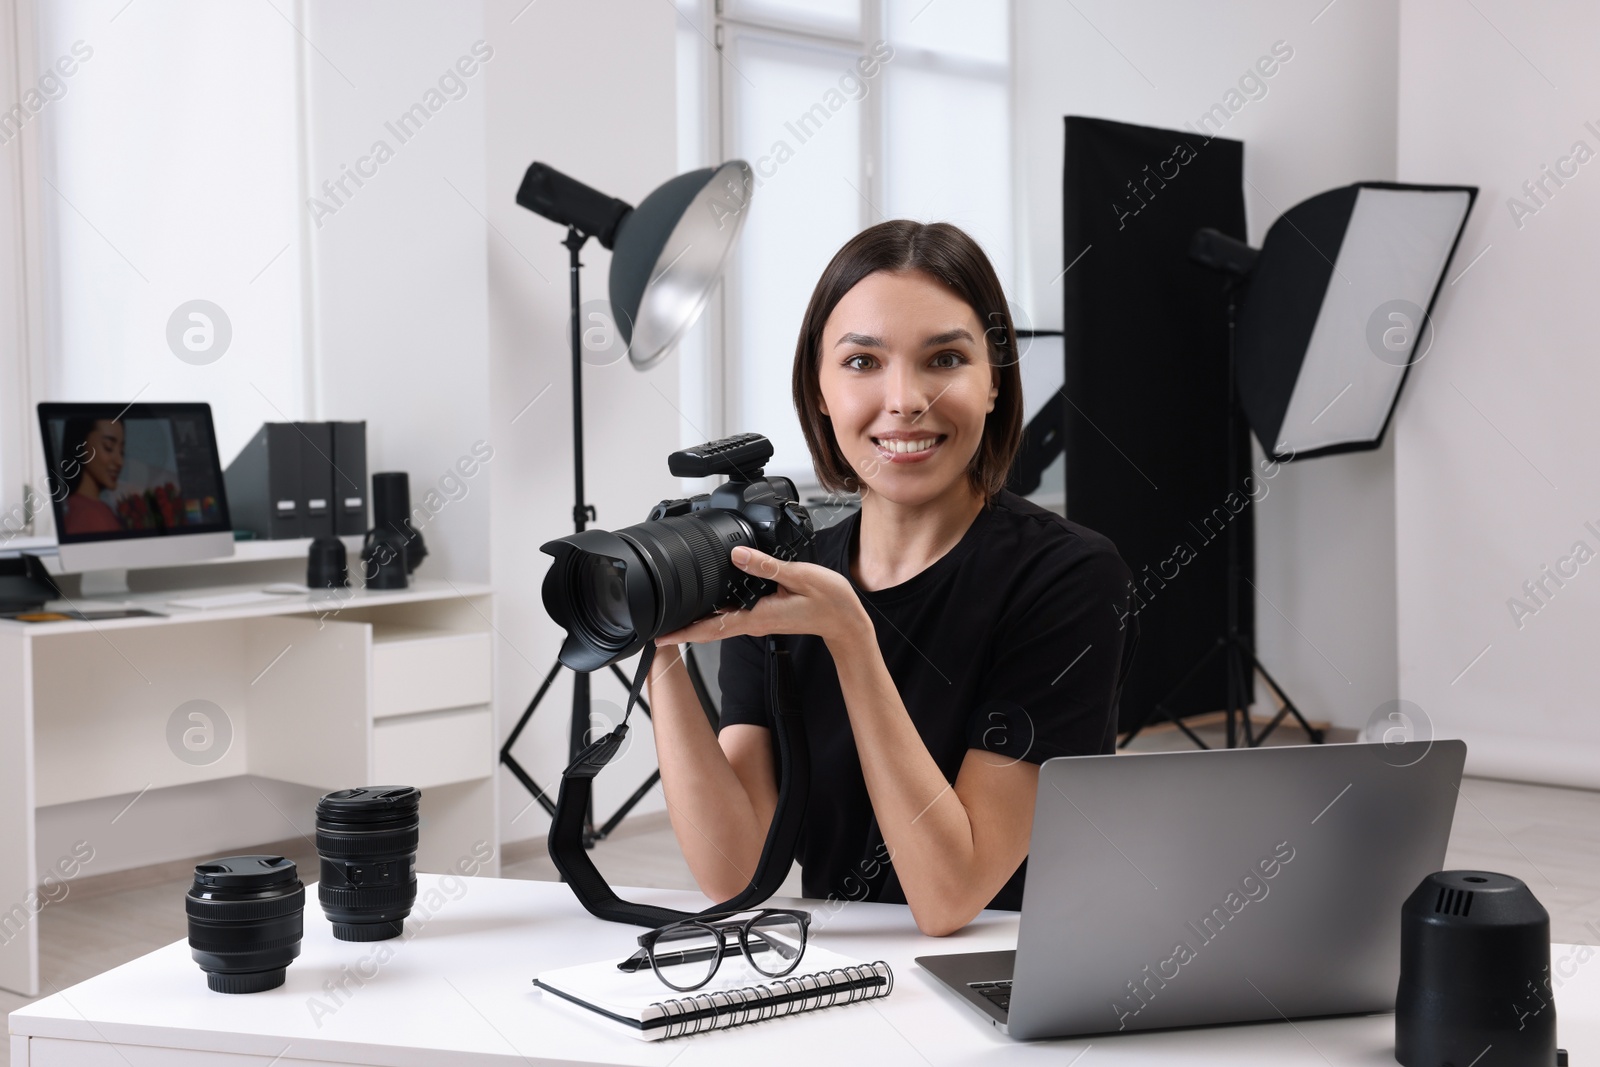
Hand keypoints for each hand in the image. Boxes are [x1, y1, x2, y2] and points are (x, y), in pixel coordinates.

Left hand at [654, 545, 868, 647]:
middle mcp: (754, 622)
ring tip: (671, 615)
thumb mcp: (799, 577)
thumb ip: (765, 566)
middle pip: (709, 628)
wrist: (846, 620)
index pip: (712, 629)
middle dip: (682, 629)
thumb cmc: (830, 602)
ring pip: (718, 622)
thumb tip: (736, 554)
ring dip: (695, 621)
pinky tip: (706, 602)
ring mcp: (758, 619)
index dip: (684, 633)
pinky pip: (732, 614)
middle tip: (655, 628)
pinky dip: (714, 611)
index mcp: (758, 616)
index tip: (660, 637)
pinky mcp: (763, 614)